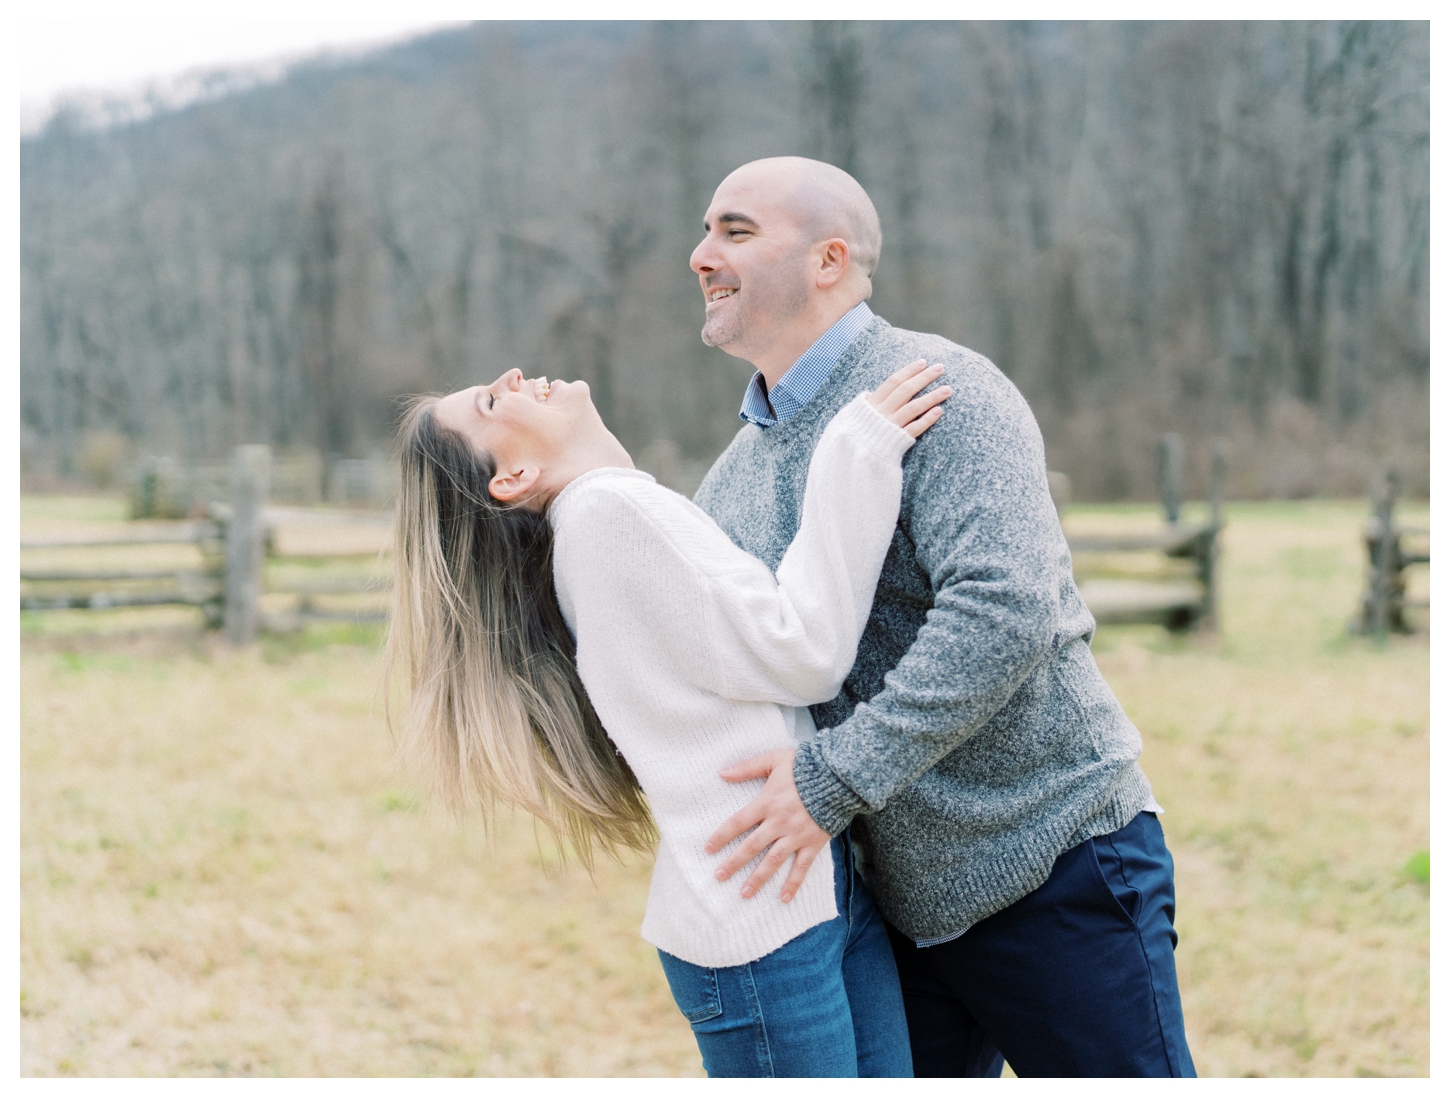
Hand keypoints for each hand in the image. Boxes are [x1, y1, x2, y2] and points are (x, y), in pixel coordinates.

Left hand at [704, 748, 831, 902]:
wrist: (838, 776)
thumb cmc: (804, 766)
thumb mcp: (774, 760)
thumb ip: (748, 767)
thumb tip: (722, 773)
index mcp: (767, 803)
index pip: (738, 823)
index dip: (721, 836)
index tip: (707, 849)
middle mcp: (778, 823)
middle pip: (751, 846)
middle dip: (734, 862)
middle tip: (719, 876)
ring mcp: (796, 835)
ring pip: (773, 861)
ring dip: (758, 878)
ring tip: (744, 893)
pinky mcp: (813, 843)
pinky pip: (801, 867)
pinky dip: (793, 883)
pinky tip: (784, 899)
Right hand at [865, 359, 950, 438]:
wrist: (852, 457)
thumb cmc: (857, 433)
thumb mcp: (857, 413)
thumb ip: (869, 402)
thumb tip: (875, 392)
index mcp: (872, 402)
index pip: (894, 381)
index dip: (909, 371)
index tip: (923, 362)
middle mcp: (882, 411)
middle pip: (906, 390)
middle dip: (924, 377)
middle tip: (941, 368)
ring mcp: (890, 425)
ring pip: (913, 407)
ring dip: (932, 397)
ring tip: (947, 389)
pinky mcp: (897, 440)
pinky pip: (914, 428)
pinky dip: (926, 420)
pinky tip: (939, 411)